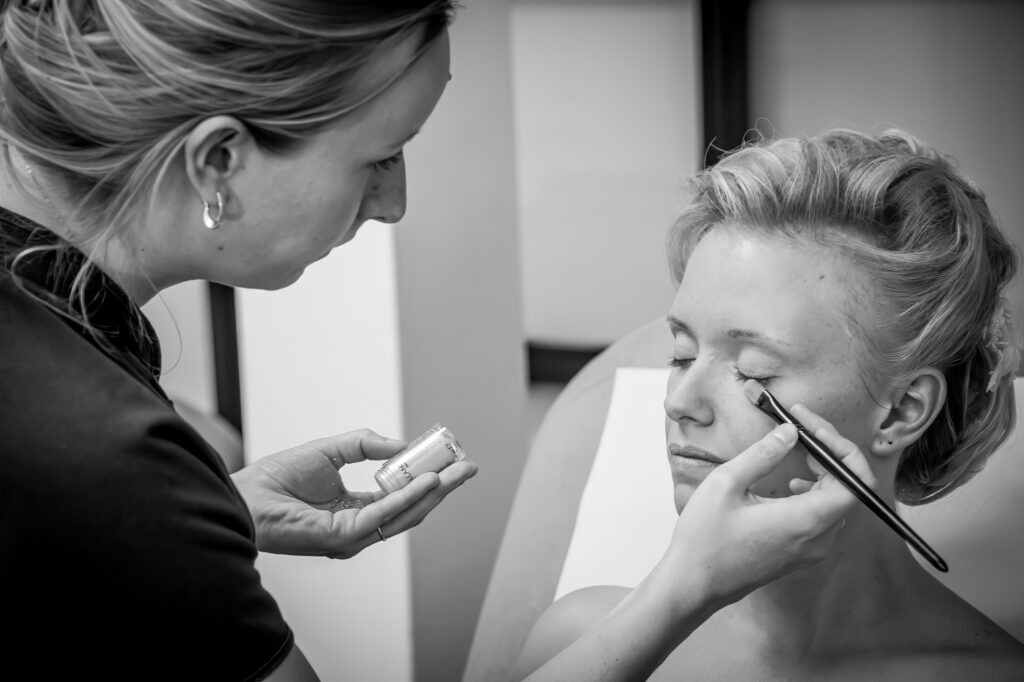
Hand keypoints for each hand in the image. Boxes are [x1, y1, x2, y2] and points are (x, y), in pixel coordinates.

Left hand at [231, 429, 477, 558]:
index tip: (451, 461)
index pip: (403, 497)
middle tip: (468, 467)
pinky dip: (410, 497)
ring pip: (406, 515)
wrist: (247, 495)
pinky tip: (429, 481)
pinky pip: (385, 514)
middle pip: (413, 509)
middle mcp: (360, 527)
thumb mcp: (333, 451)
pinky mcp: (344, 537)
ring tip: (457, 471)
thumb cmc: (279, 478)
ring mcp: (354, 536)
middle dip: (444, 488)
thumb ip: (367, 445)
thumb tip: (403, 445)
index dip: (429, 479)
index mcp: (357, 509)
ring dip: (436, 492)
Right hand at [656, 409, 875, 608]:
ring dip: (824, 472)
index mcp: (805, 520)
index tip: (813, 427)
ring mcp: (812, 550)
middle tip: (802, 428)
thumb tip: (790, 432)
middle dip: (830, 452)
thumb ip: (763, 454)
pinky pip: (824, 517)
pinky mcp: (801, 554)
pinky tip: (793, 482)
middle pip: (849, 489)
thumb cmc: (705, 538)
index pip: (856, 482)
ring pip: (837, 503)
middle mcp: (818, 539)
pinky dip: (816, 491)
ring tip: (798, 450)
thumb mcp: (726, 484)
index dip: (843, 448)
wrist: (694, 583)